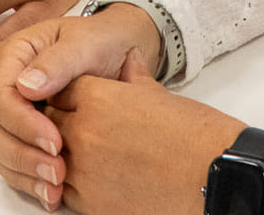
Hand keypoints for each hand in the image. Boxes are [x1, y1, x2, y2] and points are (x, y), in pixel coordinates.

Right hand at [0, 8, 164, 209]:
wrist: (118, 51)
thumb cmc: (100, 42)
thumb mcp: (84, 44)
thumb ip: (57, 62)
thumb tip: (26, 86)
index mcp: (14, 56)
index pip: (1, 94)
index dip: (22, 122)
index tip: (54, 140)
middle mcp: (7, 84)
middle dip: (22, 153)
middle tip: (57, 170)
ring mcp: (13, 111)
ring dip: (24, 171)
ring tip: (56, 186)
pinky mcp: (23, 133)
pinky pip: (12, 161)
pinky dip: (28, 180)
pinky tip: (51, 193)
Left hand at [42, 70, 253, 214]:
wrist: (217, 175)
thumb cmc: (194, 132)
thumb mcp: (158, 95)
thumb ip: (133, 78)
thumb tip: (128, 62)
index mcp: (99, 97)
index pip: (56, 89)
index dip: (63, 94)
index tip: (69, 99)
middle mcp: (84, 132)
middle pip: (46, 123)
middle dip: (55, 123)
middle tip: (70, 126)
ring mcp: (85, 171)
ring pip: (47, 159)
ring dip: (57, 156)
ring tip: (76, 154)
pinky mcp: (92, 205)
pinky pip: (62, 192)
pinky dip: (66, 185)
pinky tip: (83, 179)